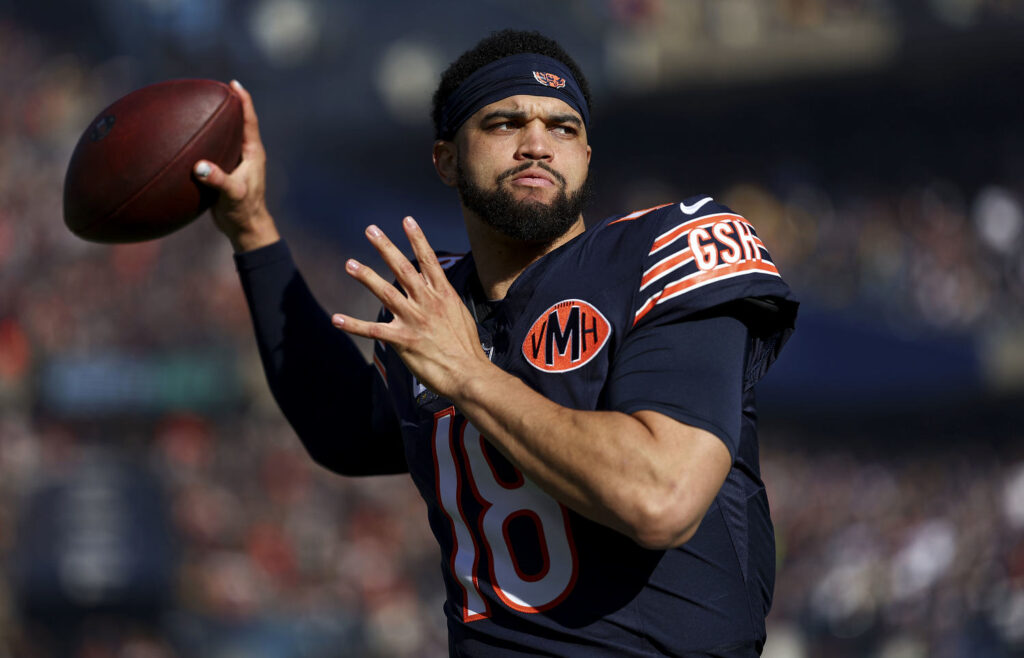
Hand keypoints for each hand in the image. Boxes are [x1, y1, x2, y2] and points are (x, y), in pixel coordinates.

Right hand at [193, 80, 278, 251]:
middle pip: (239, 123)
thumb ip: (217, 180)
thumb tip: (199, 167)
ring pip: (227, 136)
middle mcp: (246, 154)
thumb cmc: (243, 211)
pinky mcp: (226, 172)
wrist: (245, 228)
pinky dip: (206, 140)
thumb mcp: (232, 194)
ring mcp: (236, 163)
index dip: (244, 101)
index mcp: (253, 154)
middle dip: (229, 105)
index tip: (234, 84)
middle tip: (216, 87)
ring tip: (201, 106)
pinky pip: (215, 150)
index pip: (249, 121)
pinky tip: (190, 137)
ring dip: (217, 121)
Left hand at [331, 217, 492, 398]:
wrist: (469, 373)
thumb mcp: (460, 317)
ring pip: (386, 292)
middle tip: (370, 230)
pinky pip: (373, 330)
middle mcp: (427, 302)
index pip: (428, 260)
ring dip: (366, 276)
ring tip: (350, 263)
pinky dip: (353, 325)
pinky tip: (337, 319)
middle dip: (385, 247)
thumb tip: (438, 298)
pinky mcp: (403, 340)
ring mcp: (414, 319)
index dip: (417, 238)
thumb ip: (445, 304)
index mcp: (443, 295)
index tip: (407, 220)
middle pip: (403, 268)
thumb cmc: (467, 349)